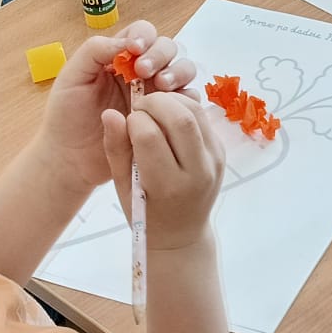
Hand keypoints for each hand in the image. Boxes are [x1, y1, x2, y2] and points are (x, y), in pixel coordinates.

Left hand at [37, 25, 195, 193]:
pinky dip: (186, 100)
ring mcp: (157, 94)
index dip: (144, 36)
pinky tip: (172, 108)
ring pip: (183, 70)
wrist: (71, 160)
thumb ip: (94, 51)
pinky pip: (187, 103)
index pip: (143, 33)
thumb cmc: (66, 118)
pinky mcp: (166, 118)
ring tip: (163, 87)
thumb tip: (127, 42)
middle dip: (161, 55)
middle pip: (168, 48)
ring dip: (178, 73)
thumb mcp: (72, 78)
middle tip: (144, 72)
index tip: (134, 50)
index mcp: (119, 58)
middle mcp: (142, 72)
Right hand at [102, 91, 226, 251]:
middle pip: (180, 119)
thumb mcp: (122, 187)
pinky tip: (168, 116)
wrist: (182, 233)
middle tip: (140, 107)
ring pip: (196, 112)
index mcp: (168, 186)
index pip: (150, 137)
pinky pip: (204, 118)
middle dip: (155, 102)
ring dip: (172, 100)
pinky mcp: (221, 151)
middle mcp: (197, 172)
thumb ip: (115, 149)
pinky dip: (184, 108)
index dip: (134, 121)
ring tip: (153, 108)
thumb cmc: (145, 212)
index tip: (128, 123)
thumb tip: (110, 113)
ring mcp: (214, 161)